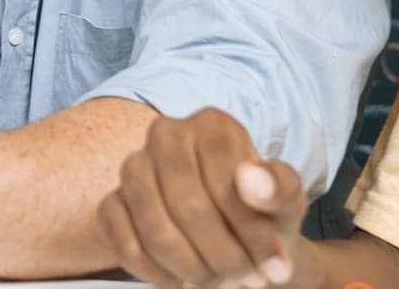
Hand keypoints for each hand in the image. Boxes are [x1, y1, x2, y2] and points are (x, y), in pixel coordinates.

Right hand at [98, 108, 312, 287]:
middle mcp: (165, 135)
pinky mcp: (111, 203)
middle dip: (225, 256)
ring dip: (194, 270)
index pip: (225, 183)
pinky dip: (158, 273)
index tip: (274, 265)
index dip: (251, 232)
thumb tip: (251, 178)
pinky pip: (126, 247)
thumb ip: (282, 188)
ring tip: (220, 280)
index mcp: (211, 125)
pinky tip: (183, 277)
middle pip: (188, 208)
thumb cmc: (260, 212)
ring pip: (155, 231)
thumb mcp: (287, 202)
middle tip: (250, 279)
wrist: (232, 232)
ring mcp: (132, 168)